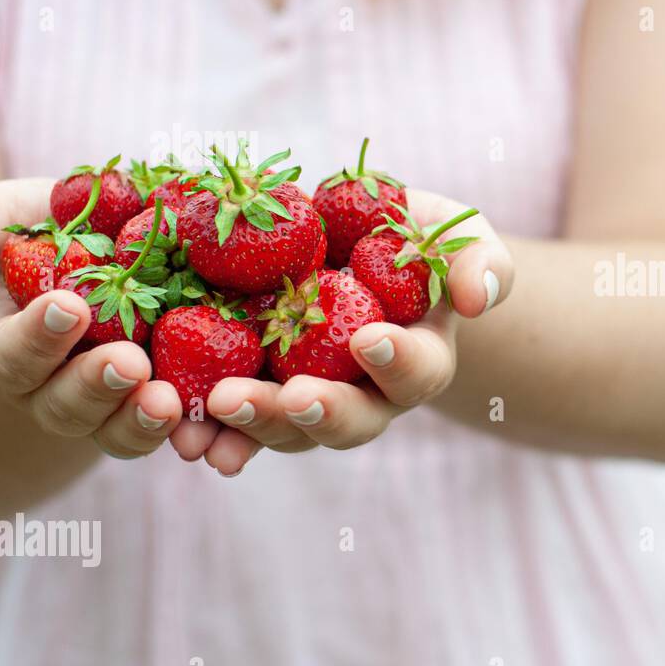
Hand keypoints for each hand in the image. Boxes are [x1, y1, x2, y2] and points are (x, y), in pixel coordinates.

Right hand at [0, 179, 183, 457]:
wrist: (111, 243)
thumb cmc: (50, 226)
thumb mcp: (14, 219)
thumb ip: (9, 227)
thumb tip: (21, 220)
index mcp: (14, 344)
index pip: (13, 353)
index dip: (37, 338)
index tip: (67, 307)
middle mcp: (53, 384)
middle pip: (66, 404)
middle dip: (95, 384)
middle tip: (128, 363)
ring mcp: (110, 400)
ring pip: (118, 429)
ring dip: (143, 419)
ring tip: (169, 401)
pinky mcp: (169, 399)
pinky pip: (181, 426)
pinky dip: (201, 428)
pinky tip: (220, 420)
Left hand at [173, 190, 513, 472]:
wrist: (353, 244)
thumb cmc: (415, 239)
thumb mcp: (457, 236)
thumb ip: (480, 262)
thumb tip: (476, 297)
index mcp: (417, 359)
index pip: (416, 371)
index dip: (397, 362)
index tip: (369, 339)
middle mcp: (365, 393)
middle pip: (348, 420)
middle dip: (317, 414)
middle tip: (288, 399)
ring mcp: (307, 394)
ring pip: (286, 430)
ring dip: (253, 428)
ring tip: (216, 413)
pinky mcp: (255, 384)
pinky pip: (233, 417)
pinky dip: (210, 428)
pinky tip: (184, 430)